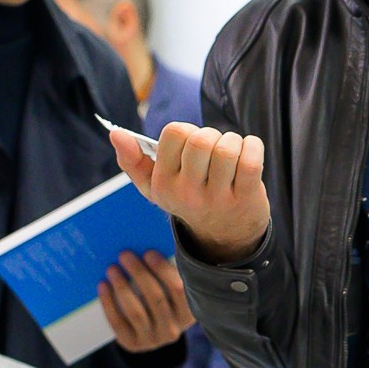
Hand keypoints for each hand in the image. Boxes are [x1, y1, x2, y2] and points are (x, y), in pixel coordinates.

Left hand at [99, 252, 191, 351]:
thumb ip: (167, 272)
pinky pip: (118, 322)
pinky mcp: (132, 344)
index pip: (178, 289)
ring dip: (122, 286)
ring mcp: (152, 340)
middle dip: (139, 273)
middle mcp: (173, 329)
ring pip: (135, 311)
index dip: (163, 270)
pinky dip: (108, 302)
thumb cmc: (163, 298)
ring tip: (112, 268)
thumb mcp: (171, 289)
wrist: (152, 331)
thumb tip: (148, 243)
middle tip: (124, 254)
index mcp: (189, 313)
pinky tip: (103, 285)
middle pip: (155, 298)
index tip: (148, 252)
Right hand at [113, 122, 269, 264]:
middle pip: (201, 139)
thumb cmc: (188, 199)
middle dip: (212, 135)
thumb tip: (115, 133)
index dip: (188, 131)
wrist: (224, 236)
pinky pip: (251, 158)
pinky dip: (253, 146)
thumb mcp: (155, 187)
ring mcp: (217, 198)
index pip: (175, 133)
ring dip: (234, 141)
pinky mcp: (245, 198)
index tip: (191, 145)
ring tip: (232, 154)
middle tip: (214, 149)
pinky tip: (248, 153)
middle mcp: (187, 193)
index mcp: (163, 184)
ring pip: (227, 147)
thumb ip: (132, 161)